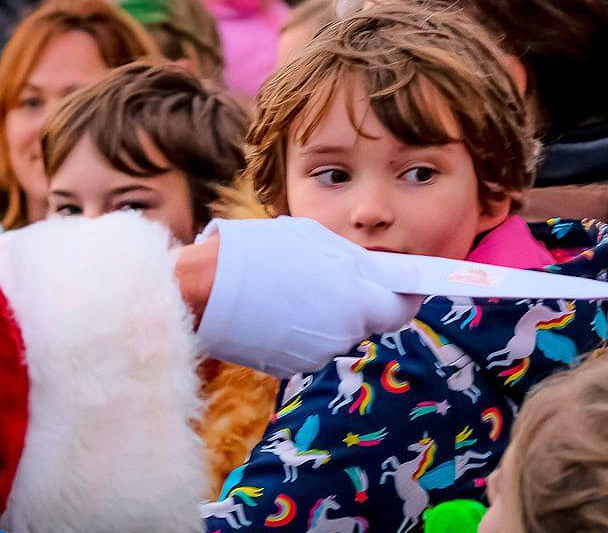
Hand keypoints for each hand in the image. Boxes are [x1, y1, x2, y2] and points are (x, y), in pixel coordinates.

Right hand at [191, 218, 424, 377]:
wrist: (202, 290)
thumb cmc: (257, 254)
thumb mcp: (313, 240)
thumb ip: (352, 260)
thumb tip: (375, 272)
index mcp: (356, 299)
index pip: (402, 307)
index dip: (405, 295)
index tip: (404, 285)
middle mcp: (344, 333)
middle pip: (368, 320)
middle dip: (359, 301)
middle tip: (333, 276)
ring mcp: (316, 354)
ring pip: (337, 332)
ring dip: (328, 314)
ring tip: (295, 286)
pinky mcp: (290, 366)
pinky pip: (309, 344)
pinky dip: (302, 329)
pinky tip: (276, 306)